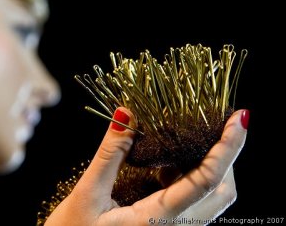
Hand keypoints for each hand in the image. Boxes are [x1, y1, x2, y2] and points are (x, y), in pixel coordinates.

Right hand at [45, 108, 247, 225]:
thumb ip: (110, 153)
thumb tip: (126, 113)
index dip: (228, 147)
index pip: (207, 180)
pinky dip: (190, 177)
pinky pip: (194, 203)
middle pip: (222, 192)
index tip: (240, 118)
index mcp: (158, 220)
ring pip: (212, 199)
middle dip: (225, 156)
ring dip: (207, 166)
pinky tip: (166, 164)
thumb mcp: (88, 193)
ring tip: (185, 139)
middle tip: (212, 125)